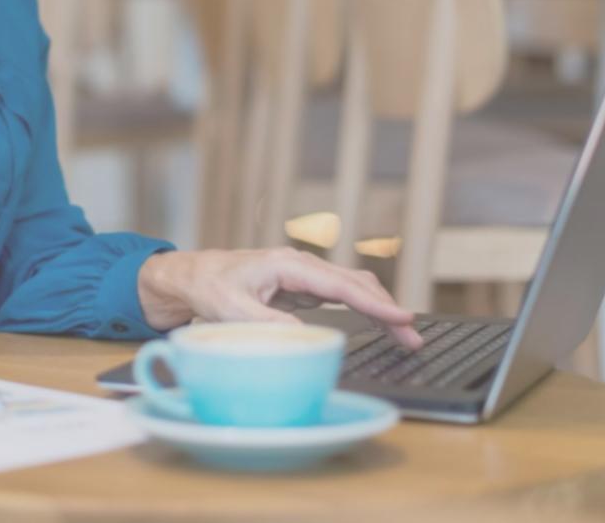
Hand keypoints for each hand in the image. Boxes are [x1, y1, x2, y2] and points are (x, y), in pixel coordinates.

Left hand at [137, 248, 422, 349]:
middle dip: (387, 308)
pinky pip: (340, 295)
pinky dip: (363, 307)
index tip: (403, 317)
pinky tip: (379, 321)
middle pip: (355, 283)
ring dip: (380, 308)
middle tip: (413, 338)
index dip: (375, 303)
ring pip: (352, 287)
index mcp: (287, 265)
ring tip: (405, 334)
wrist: (191, 276)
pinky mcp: (300, 286)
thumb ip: (267, 324)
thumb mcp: (232, 310)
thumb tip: (304, 338)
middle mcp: (300, 265)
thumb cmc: (209, 286)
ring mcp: (302, 274)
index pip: (341, 285)